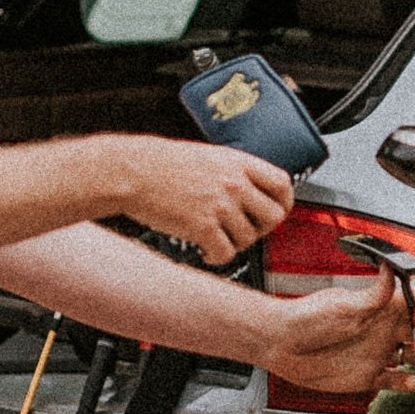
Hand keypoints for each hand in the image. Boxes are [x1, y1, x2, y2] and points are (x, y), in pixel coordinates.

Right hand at [121, 141, 293, 265]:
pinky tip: (205, 252)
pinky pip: (225, 253)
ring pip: (249, 238)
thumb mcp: (206, 156)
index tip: (276, 211)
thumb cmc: (159, 163)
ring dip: (235, 244)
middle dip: (263, 229)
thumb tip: (250, 192)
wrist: (130, 170)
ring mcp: (219, 205)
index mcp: (236, 162)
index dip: (284, 203)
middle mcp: (233, 183)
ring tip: (217, 240)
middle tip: (247, 231)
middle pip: (274, 216)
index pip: (282, 184)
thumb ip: (231, 172)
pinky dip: (217, 257)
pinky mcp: (202, 225)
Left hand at [258, 274, 414, 393]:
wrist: (281, 345)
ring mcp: (379, 352)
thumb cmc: (306, 319)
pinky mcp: (370, 376)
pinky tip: (410, 383)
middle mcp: (384, 329)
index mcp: (381, 307)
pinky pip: (396, 381)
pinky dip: (407, 384)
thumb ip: (374, 294)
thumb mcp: (344, 305)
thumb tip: (392, 268)